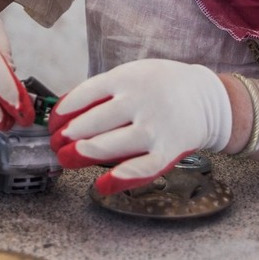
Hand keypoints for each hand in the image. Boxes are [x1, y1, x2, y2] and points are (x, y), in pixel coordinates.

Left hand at [49, 60, 231, 194]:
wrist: (206, 97)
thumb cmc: (160, 86)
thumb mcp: (131, 75)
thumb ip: (101, 91)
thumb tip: (64, 110)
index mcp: (128, 78)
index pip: (86, 94)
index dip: (64, 111)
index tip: (52, 124)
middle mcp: (140, 101)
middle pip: (95, 121)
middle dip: (69, 136)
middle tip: (55, 144)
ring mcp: (155, 127)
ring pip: (113, 145)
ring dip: (85, 154)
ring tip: (67, 158)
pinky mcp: (169, 150)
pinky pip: (142, 168)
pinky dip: (121, 179)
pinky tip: (101, 184)